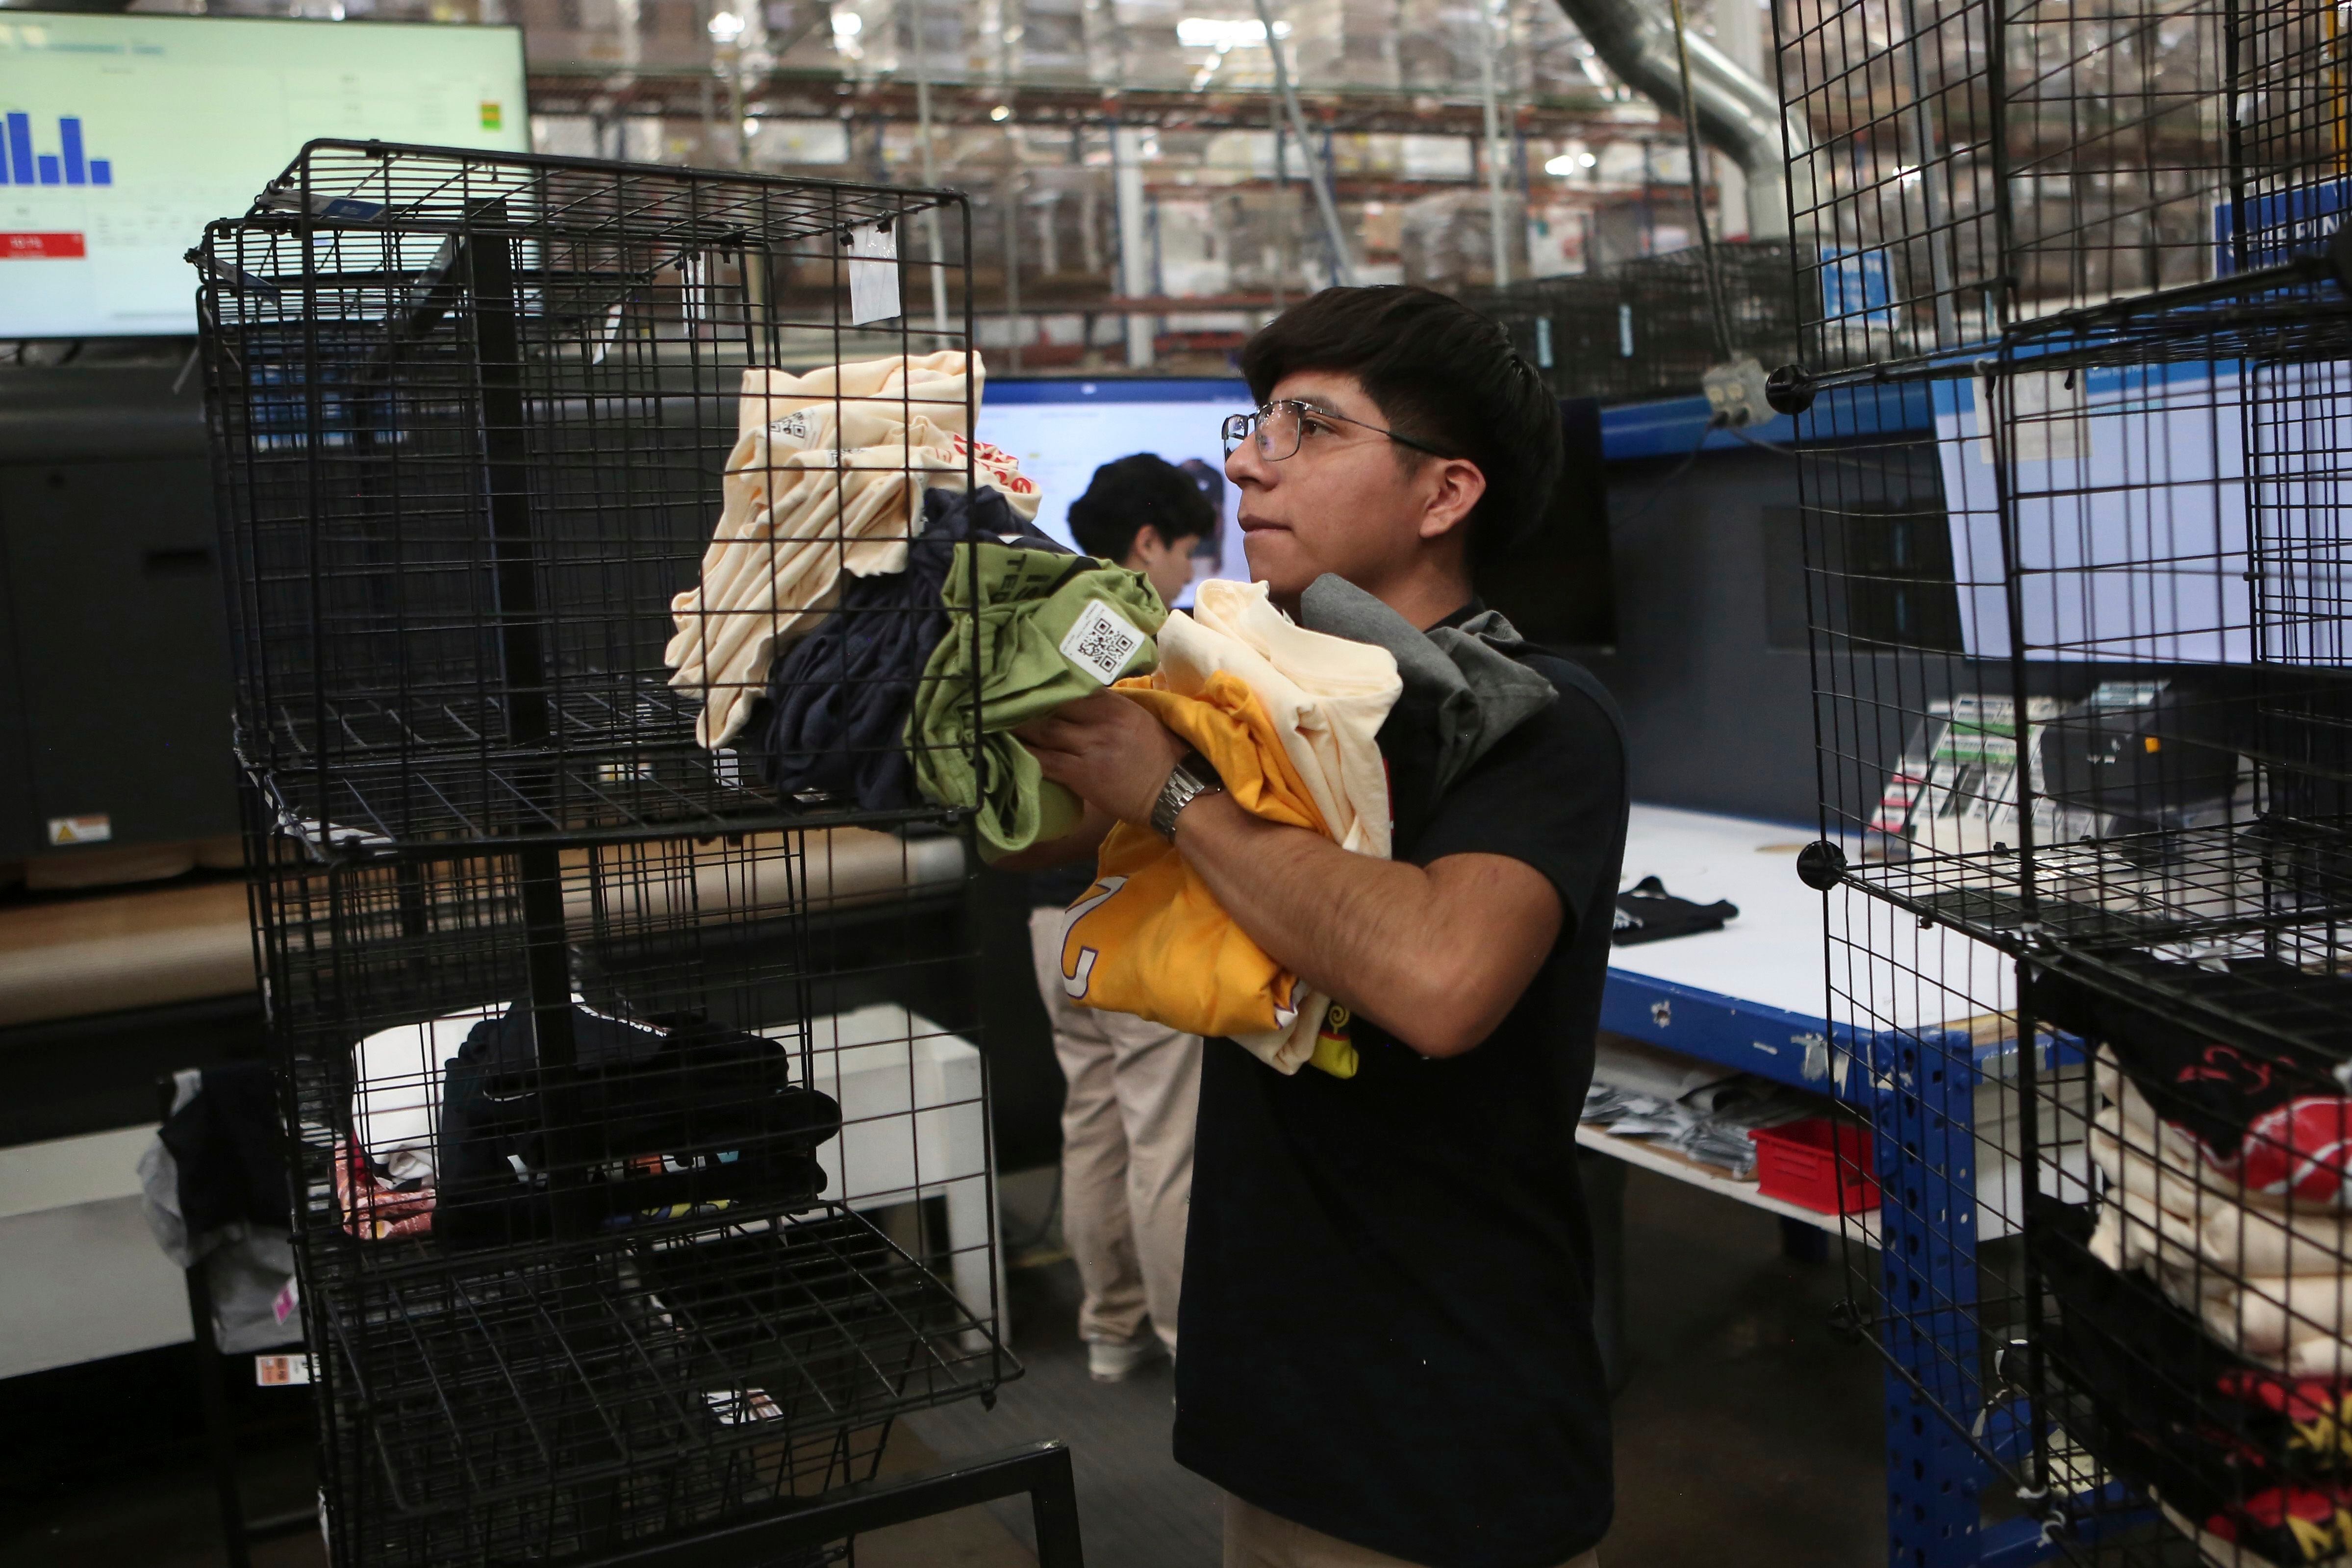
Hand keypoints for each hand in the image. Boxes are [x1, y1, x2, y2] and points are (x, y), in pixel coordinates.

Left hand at [1016, 691, 1186, 827]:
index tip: (1029, 686)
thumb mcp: (1139, 721)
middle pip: (1054, 706)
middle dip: (1028, 704)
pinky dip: (1025, 755)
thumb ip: (1112, 709)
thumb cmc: (1161, 757)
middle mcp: (1102, 722)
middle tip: (1002, 701)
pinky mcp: (1082, 774)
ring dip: (1019, 727)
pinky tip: (1007, 752)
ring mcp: (1090, 747)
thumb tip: (1084, 700)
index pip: (1075, 688)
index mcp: (1117, 706)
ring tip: (996, 722)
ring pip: (1045, 731)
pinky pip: (1045, 762)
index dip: (1049, 688)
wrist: (1175, 793)